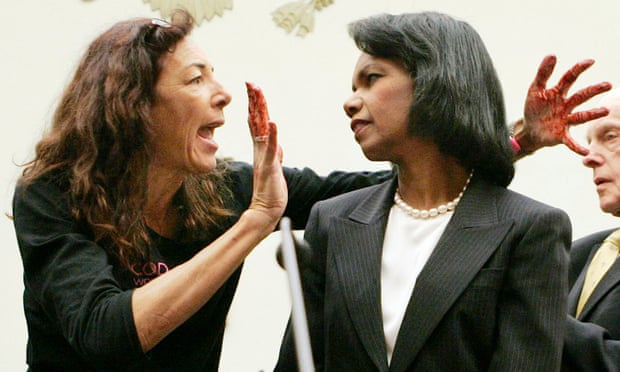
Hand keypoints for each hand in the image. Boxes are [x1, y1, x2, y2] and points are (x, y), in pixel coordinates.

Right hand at [246, 82, 286, 225]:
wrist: (266, 210)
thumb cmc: (271, 191)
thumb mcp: (275, 167)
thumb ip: (275, 154)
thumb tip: (277, 144)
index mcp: (261, 149)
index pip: (257, 122)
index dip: (255, 105)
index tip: (252, 89)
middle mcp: (259, 150)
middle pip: (256, 121)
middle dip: (254, 101)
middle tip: (251, 84)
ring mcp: (263, 157)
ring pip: (260, 129)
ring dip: (259, 111)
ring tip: (257, 94)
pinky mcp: (269, 166)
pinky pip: (270, 148)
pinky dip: (272, 135)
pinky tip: (272, 123)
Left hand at [517, 55, 611, 155]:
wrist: (530, 130)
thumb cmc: (534, 109)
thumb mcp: (535, 90)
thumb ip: (543, 74)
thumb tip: (552, 54)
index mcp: (558, 93)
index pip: (570, 78)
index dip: (579, 69)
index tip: (590, 61)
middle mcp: (566, 105)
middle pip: (581, 96)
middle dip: (594, 90)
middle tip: (608, 84)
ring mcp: (565, 120)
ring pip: (581, 116)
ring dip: (592, 114)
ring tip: (604, 111)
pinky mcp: (561, 135)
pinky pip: (571, 142)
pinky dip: (578, 147)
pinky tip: (586, 153)